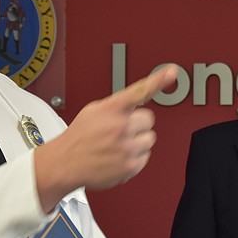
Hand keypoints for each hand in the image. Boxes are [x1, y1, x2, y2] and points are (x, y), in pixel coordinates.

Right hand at [34, 65, 177, 209]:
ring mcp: (126, 147)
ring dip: (137, 140)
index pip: (139, 91)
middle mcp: (120, 126)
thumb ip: (117, 105)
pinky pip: (146, 157)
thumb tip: (138, 101)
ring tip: (118, 144)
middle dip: (137, 124)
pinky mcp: (131, 165)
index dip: (158, 80)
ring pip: (150, 138)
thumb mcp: (93, 111)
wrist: (66, 163)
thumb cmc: (79, 137)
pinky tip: (118, 156)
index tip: (172, 72)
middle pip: (149, 119)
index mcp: (111, 109)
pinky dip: (134, 157)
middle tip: (120, 130)